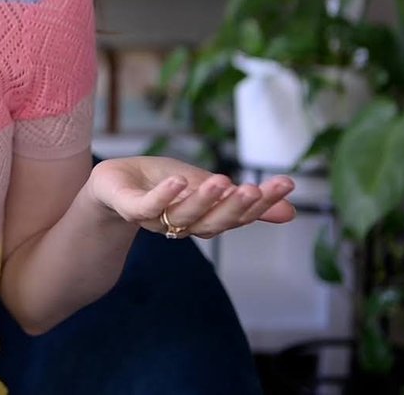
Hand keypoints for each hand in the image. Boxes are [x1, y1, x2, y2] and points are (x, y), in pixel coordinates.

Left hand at [87, 155, 295, 239]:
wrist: (111, 183)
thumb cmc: (161, 184)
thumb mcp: (206, 186)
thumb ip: (241, 200)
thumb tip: (292, 212)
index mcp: (203, 218)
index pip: (237, 216)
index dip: (262, 204)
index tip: (286, 183)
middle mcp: (181, 223)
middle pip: (213, 222)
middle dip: (235, 208)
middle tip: (255, 190)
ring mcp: (154, 218)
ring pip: (183, 216)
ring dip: (203, 201)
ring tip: (222, 182)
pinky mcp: (127, 206)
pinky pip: (146, 207)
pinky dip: (162, 196)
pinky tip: (178, 182)